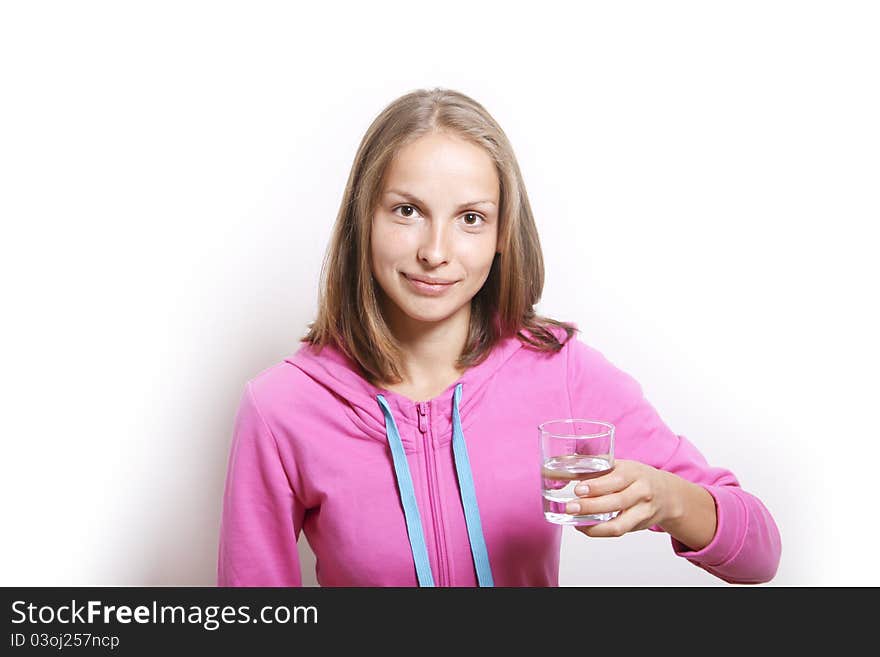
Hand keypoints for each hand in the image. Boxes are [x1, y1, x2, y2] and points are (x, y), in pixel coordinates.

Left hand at [566, 459, 681, 537]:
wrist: (667, 494)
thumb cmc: (636, 477)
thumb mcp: (621, 467)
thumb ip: (596, 470)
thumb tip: (562, 473)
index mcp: (634, 472)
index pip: (616, 480)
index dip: (596, 486)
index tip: (578, 489)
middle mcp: (641, 492)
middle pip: (617, 502)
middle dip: (591, 506)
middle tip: (570, 507)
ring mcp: (643, 511)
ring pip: (619, 524)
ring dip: (594, 525)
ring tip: (576, 522)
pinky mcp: (639, 526)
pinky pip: (618, 531)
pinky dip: (599, 531)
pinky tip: (584, 527)